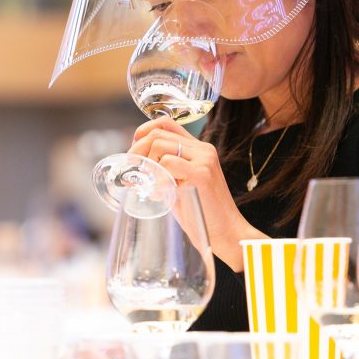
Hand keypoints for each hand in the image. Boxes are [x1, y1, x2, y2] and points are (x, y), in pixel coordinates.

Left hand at [128, 117, 265, 270]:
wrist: (226, 234)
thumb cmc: (201, 214)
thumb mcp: (179, 186)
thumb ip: (164, 172)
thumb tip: (135, 165)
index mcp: (198, 149)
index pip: (166, 123)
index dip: (143, 132)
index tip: (133, 153)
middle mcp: (203, 149)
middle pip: (158, 133)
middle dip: (137, 151)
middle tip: (132, 171)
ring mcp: (204, 160)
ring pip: (159, 146)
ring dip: (147, 166)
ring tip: (151, 187)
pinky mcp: (202, 174)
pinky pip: (167, 164)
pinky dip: (157, 179)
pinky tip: (160, 194)